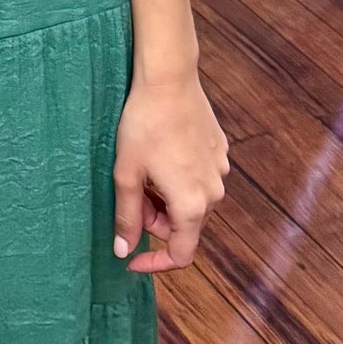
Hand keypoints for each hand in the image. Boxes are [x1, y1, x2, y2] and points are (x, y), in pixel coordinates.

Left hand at [112, 65, 229, 273]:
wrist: (169, 80)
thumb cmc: (144, 125)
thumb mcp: (126, 174)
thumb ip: (126, 217)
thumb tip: (123, 251)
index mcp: (192, 204)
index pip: (181, 254)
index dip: (155, 263)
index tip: (132, 257)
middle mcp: (213, 192)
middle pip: (183, 226)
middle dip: (154, 220)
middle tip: (129, 195)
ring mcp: (219, 170)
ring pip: (190, 202)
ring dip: (165, 199)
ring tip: (142, 171)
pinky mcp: (219, 151)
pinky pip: (198, 178)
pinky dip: (177, 179)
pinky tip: (160, 154)